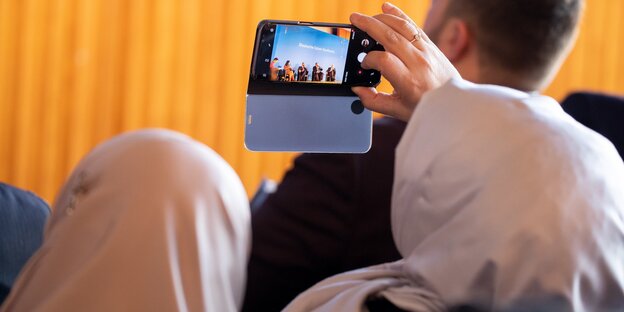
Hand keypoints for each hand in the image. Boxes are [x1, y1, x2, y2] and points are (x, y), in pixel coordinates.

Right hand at [350, 2, 459, 120]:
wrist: (455, 102)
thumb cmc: (427, 107)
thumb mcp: (398, 111)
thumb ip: (374, 101)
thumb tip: (357, 89)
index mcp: (409, 82)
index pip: (383, 60)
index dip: (369, 59)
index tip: (364, 63)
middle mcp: (418, 63)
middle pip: (390, 37)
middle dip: (369, 25)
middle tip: (354, 20)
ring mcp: (426, 51)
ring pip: (402, 27)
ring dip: (382, 18)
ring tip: (366, 17)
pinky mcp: (431, 45)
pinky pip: (413, 26)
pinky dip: (399, 15)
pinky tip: (387, 8)